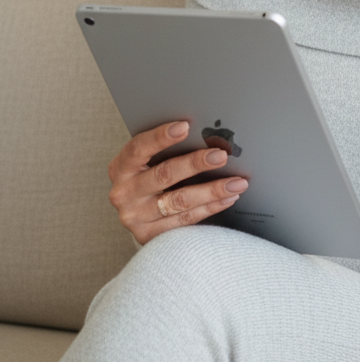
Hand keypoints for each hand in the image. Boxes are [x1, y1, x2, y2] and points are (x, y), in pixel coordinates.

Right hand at [108, 121, 248, 244]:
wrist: (139, 216)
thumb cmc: (150, 178)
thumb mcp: (149, 163)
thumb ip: (167, 151)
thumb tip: (206, 135)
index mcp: (121, 167)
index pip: (139, 148)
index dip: (161, 137)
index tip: (185, 126)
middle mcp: (124, 193)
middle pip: (164, 175)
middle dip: (195, 164)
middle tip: (221, 156)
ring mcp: (135, 217)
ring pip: (179, 201)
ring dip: (212, 190)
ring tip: (236, 182)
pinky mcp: (149, 235)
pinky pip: (186, 220)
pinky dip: (210, 207)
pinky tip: (228, 198)